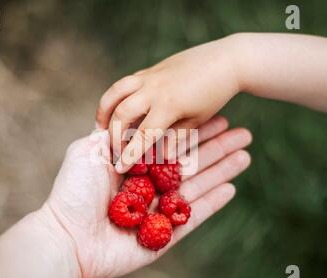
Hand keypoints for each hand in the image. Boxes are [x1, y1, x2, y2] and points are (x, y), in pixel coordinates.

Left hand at [45, 116, 251, 277]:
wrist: (66, 239)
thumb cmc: (73, 193)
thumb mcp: (87, 153)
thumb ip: (111, 137)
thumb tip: (131, 122)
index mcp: (132, 167)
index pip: (171, 144)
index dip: (195, 132)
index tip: (217, 117)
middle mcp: (149, 187)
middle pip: (190, 163)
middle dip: (216, 148)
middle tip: (243, 133)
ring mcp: (158, 211)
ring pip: (196, 187)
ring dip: (222, 170)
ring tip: (246, 154)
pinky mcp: (164, 236)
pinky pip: (193, 217)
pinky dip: (213, 203)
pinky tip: (232, 187)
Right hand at [96, 35, 239, 172]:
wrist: (225, 60)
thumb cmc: (214, 94)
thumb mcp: (197, 120)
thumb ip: (176, 137)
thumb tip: (160, 155)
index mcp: (168, 105)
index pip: (142, 135)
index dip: (129, 154)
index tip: (120, 168)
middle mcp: (153, 89)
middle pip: (121, 113)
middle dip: (113, 134)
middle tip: (112, 150)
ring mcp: (149, 76)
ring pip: (115, 92)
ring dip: (104, 110)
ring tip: (100, 127)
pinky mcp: (149, 70)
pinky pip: (124, 83)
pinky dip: (114, 97)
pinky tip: (116, 109)